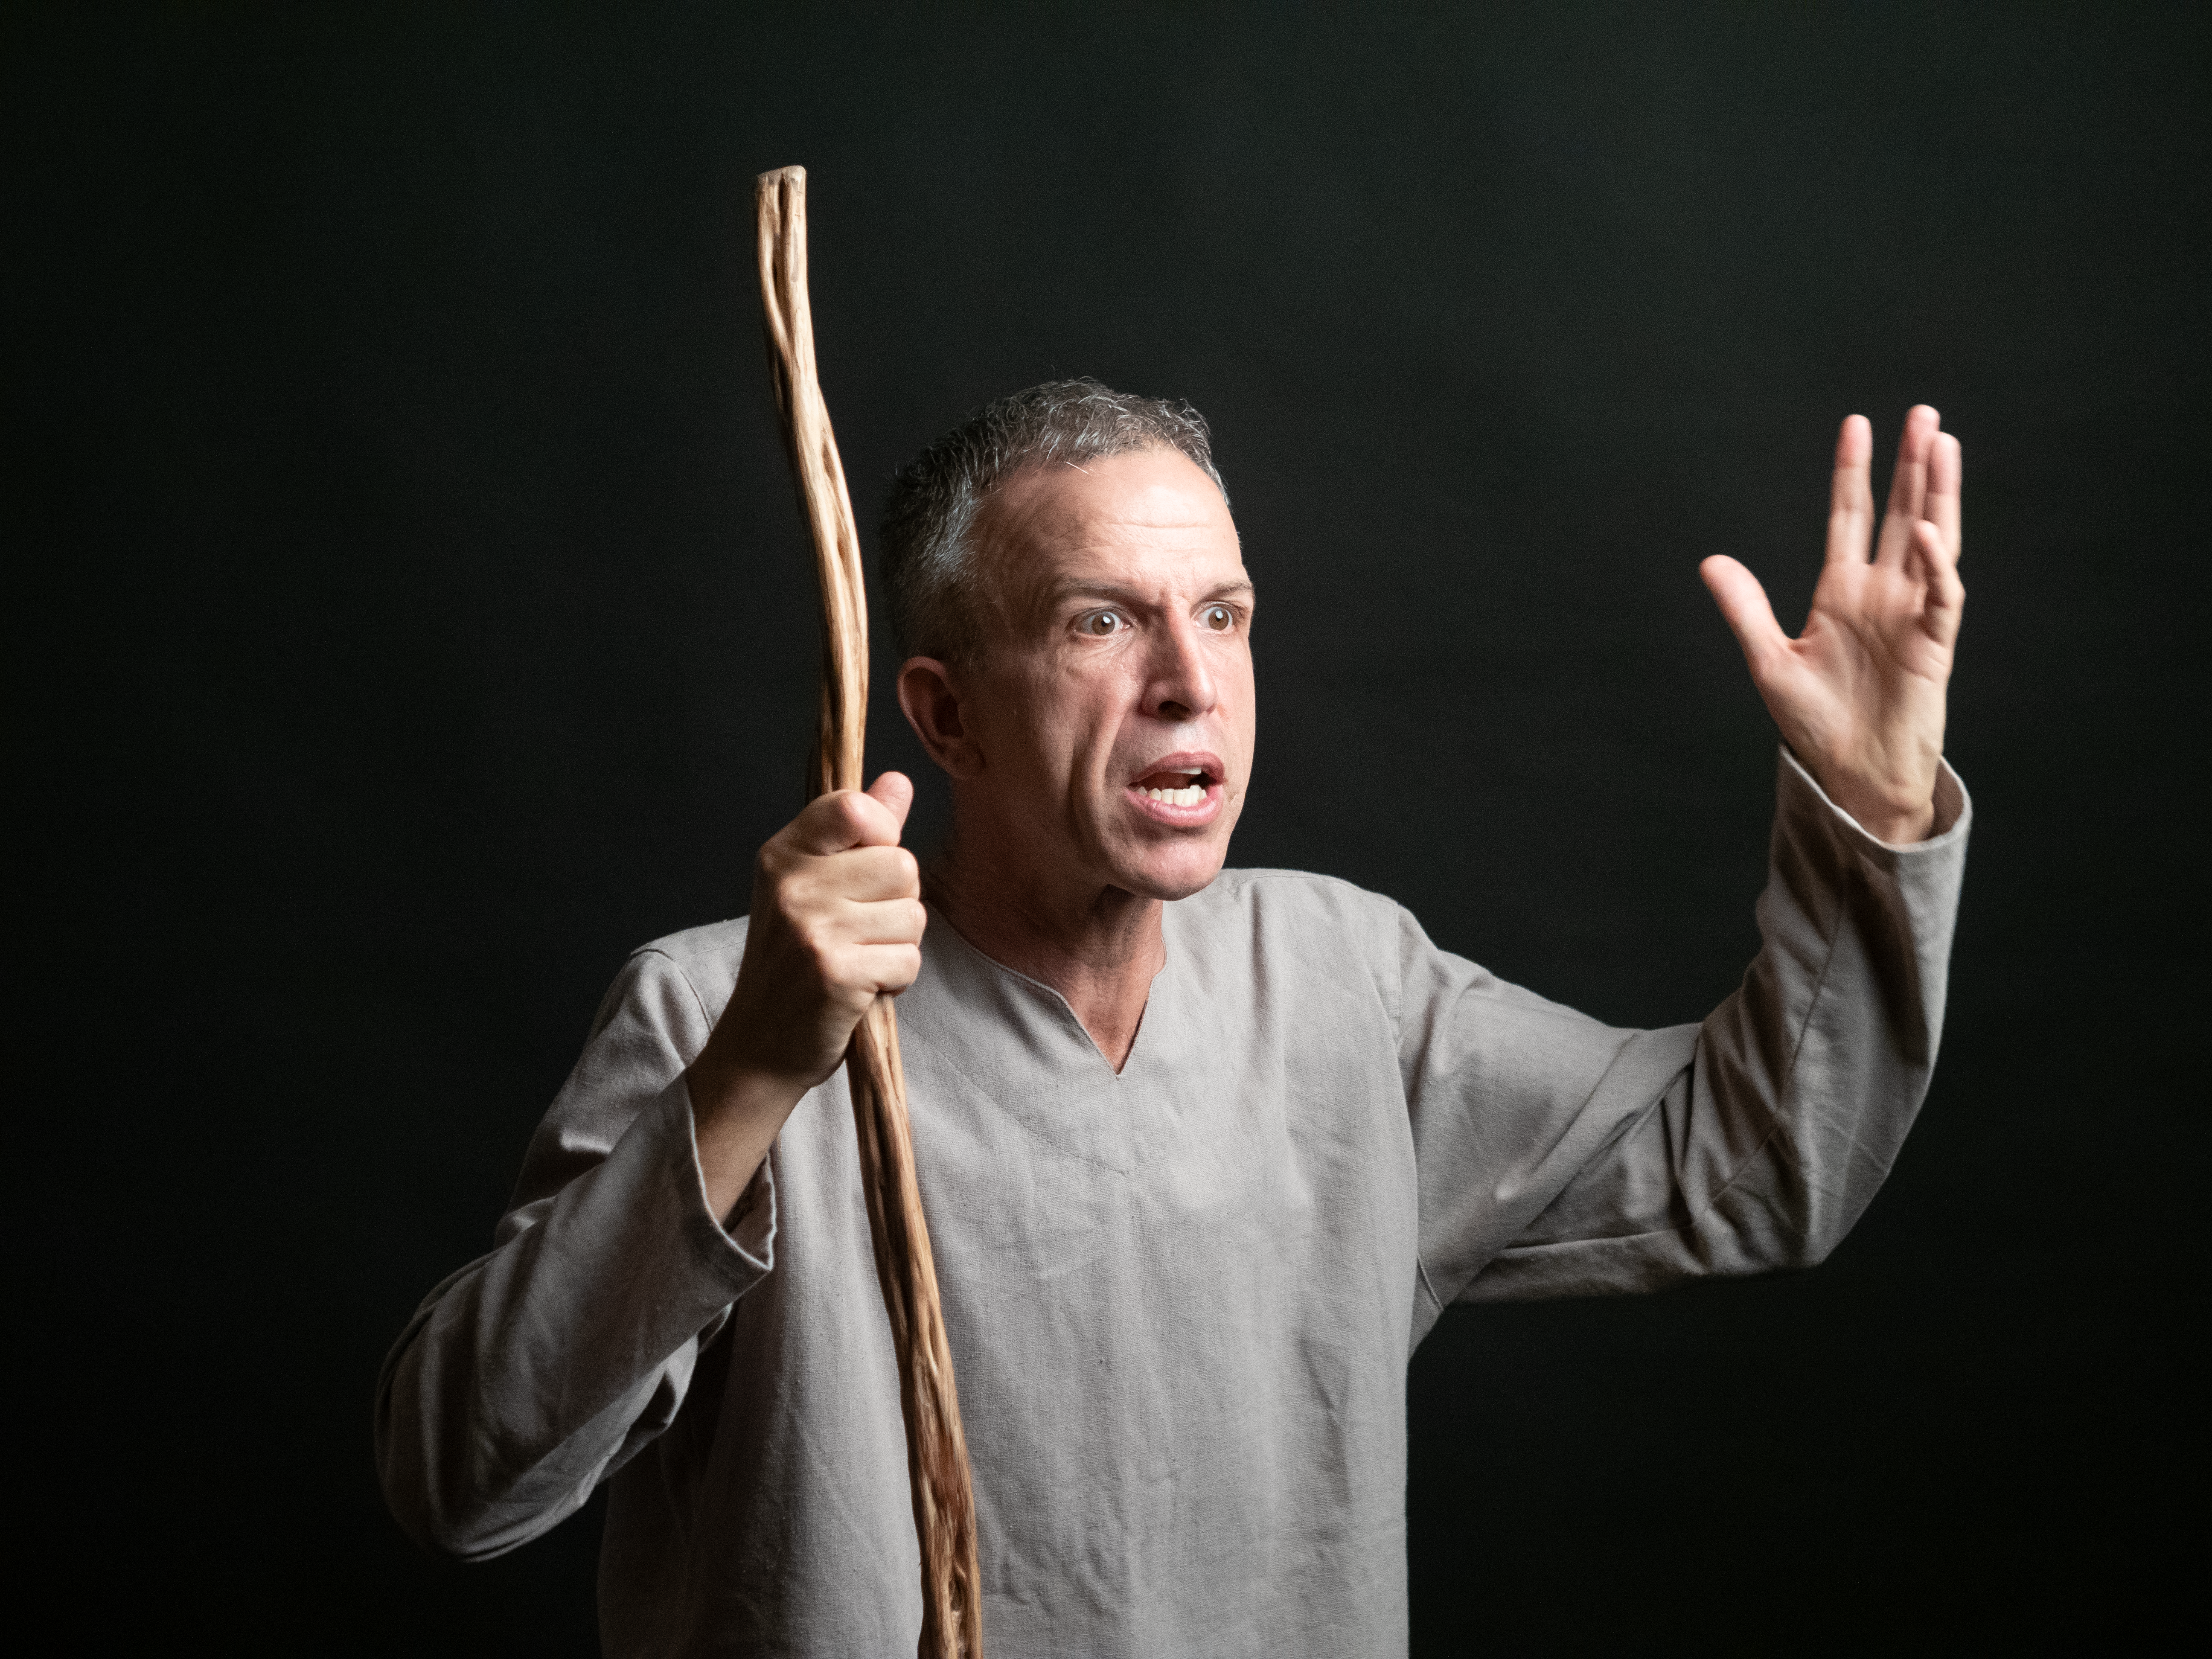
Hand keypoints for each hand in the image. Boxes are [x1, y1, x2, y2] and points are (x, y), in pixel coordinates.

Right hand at [685, 773, 924, 1215]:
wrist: (757, 1047)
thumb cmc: (793, 965)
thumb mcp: (813, 888)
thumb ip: (860, 834)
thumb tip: (898, 782)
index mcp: (783, 855)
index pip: (856, 807)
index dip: (881, 838)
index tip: (863, 874)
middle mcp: (793, 884)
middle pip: (902, 864)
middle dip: (897, 903)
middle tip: (859, 932)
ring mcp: (812, 928)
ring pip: (913, 914)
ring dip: (898, 944)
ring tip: (858, 959)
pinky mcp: (835, 972)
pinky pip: (909, 959)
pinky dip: (896, 979)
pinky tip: (861, 987)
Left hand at [1701, 407, 1963, 842]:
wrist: (1848, 773)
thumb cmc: (1815, 722)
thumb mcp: (1769, 660)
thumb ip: (1744, 608)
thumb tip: (1711, 561)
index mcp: (1841, 592)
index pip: (1851, 515)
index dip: (1854, 471)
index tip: (1856, 424)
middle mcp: (1881, 593)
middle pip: (1900, 513)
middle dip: (1911, 465)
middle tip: (1922, 413)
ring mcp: (1911, 614)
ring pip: (1932, 539)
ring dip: (1938, 492)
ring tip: (1942, 442)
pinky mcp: (1932, 644)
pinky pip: (1940, 595)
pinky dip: (1934, 563)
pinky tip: (1925, 529)